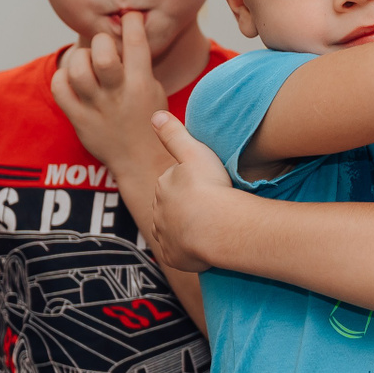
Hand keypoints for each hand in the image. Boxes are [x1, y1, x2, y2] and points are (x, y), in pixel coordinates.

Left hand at [51, 11, 170, 176]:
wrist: (141, 162)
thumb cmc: (148, 121)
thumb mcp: (155, 91)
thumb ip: (140, 65)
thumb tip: (126, 33)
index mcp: (142, 85)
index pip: (136, 42)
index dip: (132, 22)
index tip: (129, 16)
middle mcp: (118, 94)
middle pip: (101, 54)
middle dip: (101, 40)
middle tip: (104, 45)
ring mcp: (96, 108)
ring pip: (77, 69)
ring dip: (80, 58)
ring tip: (86, 61)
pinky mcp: (78, 119)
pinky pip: (60, 88)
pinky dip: (62, 77)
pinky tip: (72, 78)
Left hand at [150, 111, 237, 271]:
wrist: (219, 227)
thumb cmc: (211, 188)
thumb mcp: (195, 153)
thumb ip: (174, 134)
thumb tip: (154, 115)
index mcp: (163, 186)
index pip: (174, 184)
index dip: (192, 186)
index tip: (209, 188)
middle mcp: (157, 211)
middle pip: (172, 208)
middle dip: (187, 208)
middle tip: (212, 208)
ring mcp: (164, 236)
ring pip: (174, 231)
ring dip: (187, 230)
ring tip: (210, 228)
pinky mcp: (172, 256)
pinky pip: (177, 253)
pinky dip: (187, 251)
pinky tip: (203, 247)